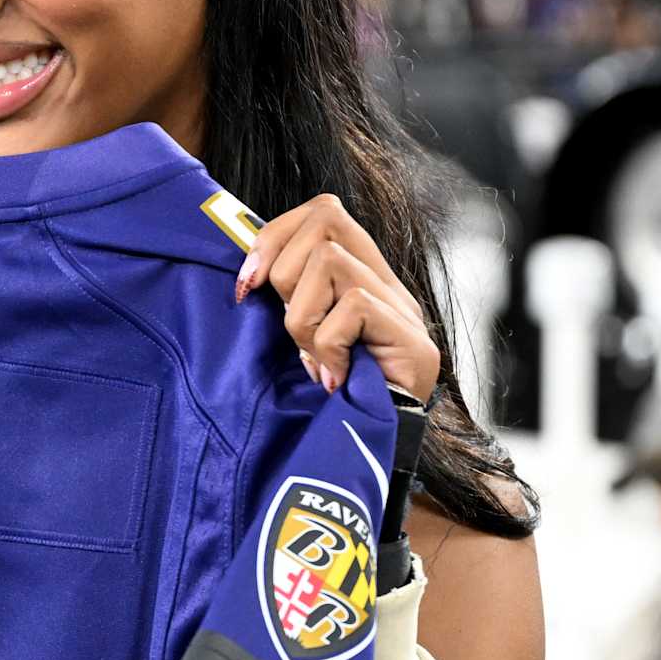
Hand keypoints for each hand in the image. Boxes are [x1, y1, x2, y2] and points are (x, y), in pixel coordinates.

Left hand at [235, 193, 440, 402]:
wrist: (373, 448)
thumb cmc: (330, 397)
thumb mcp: (299, 335)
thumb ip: (288, 298)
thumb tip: (247, 273)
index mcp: (360, 276)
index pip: (321, 211)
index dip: (275, 236)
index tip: (248, 284)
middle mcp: (387, 283)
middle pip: (326, 216)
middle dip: (286, 270)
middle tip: (294, 328)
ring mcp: (403, 308)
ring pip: (330, 260)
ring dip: (304, 316)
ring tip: (315, 358)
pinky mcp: (412, 338)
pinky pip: (352, 306)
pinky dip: (327, 345)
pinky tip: (334, 376)